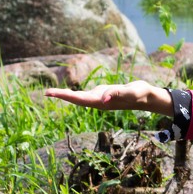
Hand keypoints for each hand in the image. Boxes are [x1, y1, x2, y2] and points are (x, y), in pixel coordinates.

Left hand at [44, 81, 172, 114]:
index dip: (65, 96)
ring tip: (51, 93)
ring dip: (66, 95)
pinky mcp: (102, 94)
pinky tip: (68, 94)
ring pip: (79, 97)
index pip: (79, 99)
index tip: (52, 94)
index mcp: (101, 102)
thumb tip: (103, 99)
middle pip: (76, 99)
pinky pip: (84, 94)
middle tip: (46, 93)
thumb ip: (117, 94)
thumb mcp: (130, 91)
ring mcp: (99, 99)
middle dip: (61, 96)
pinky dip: (74, 93)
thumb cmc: (139, 93)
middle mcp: (98, 102)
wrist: (146, 97)